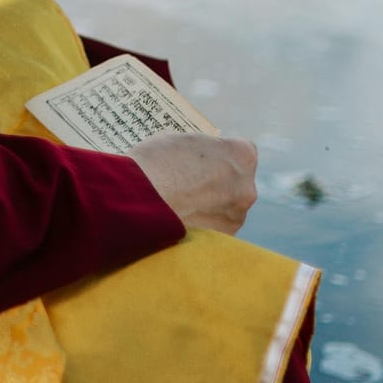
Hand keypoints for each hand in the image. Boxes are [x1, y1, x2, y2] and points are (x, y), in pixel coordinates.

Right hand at [126, 133, 258, 234]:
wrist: (136, 203)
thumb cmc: (154, 165)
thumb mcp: (179, 140)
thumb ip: (198, 151)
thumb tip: (196, 160)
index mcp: (241, 155)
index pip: (240, 152)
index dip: (219, 156)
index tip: (203, 161)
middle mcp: (247, 187)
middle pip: (236, 183)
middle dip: (217, 184)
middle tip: (188, 185)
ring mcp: (236, 217)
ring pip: (226, 210)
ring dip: (209, 208)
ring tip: (179, 206)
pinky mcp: (221, 241)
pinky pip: (214, 230)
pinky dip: (201, 227)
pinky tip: (178, 221)